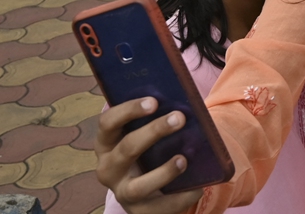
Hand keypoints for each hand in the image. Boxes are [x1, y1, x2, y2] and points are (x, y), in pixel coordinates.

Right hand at [96, 97, 203, 213]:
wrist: (150, 192)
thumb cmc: (151, 152)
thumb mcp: (146, 136)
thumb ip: (155, 120)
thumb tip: (183, 104)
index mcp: (107, 144)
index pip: (107, 123)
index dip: (128, 111)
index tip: (154, 102)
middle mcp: (109, 169)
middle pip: (126, 149)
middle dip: (154, 132)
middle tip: (180, 118)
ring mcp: (123, 193)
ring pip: (138, 186)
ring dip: (163, 172)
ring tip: (183, 160)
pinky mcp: (140, 211)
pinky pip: (160, 207)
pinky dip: (181, 197)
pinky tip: (197, 188)